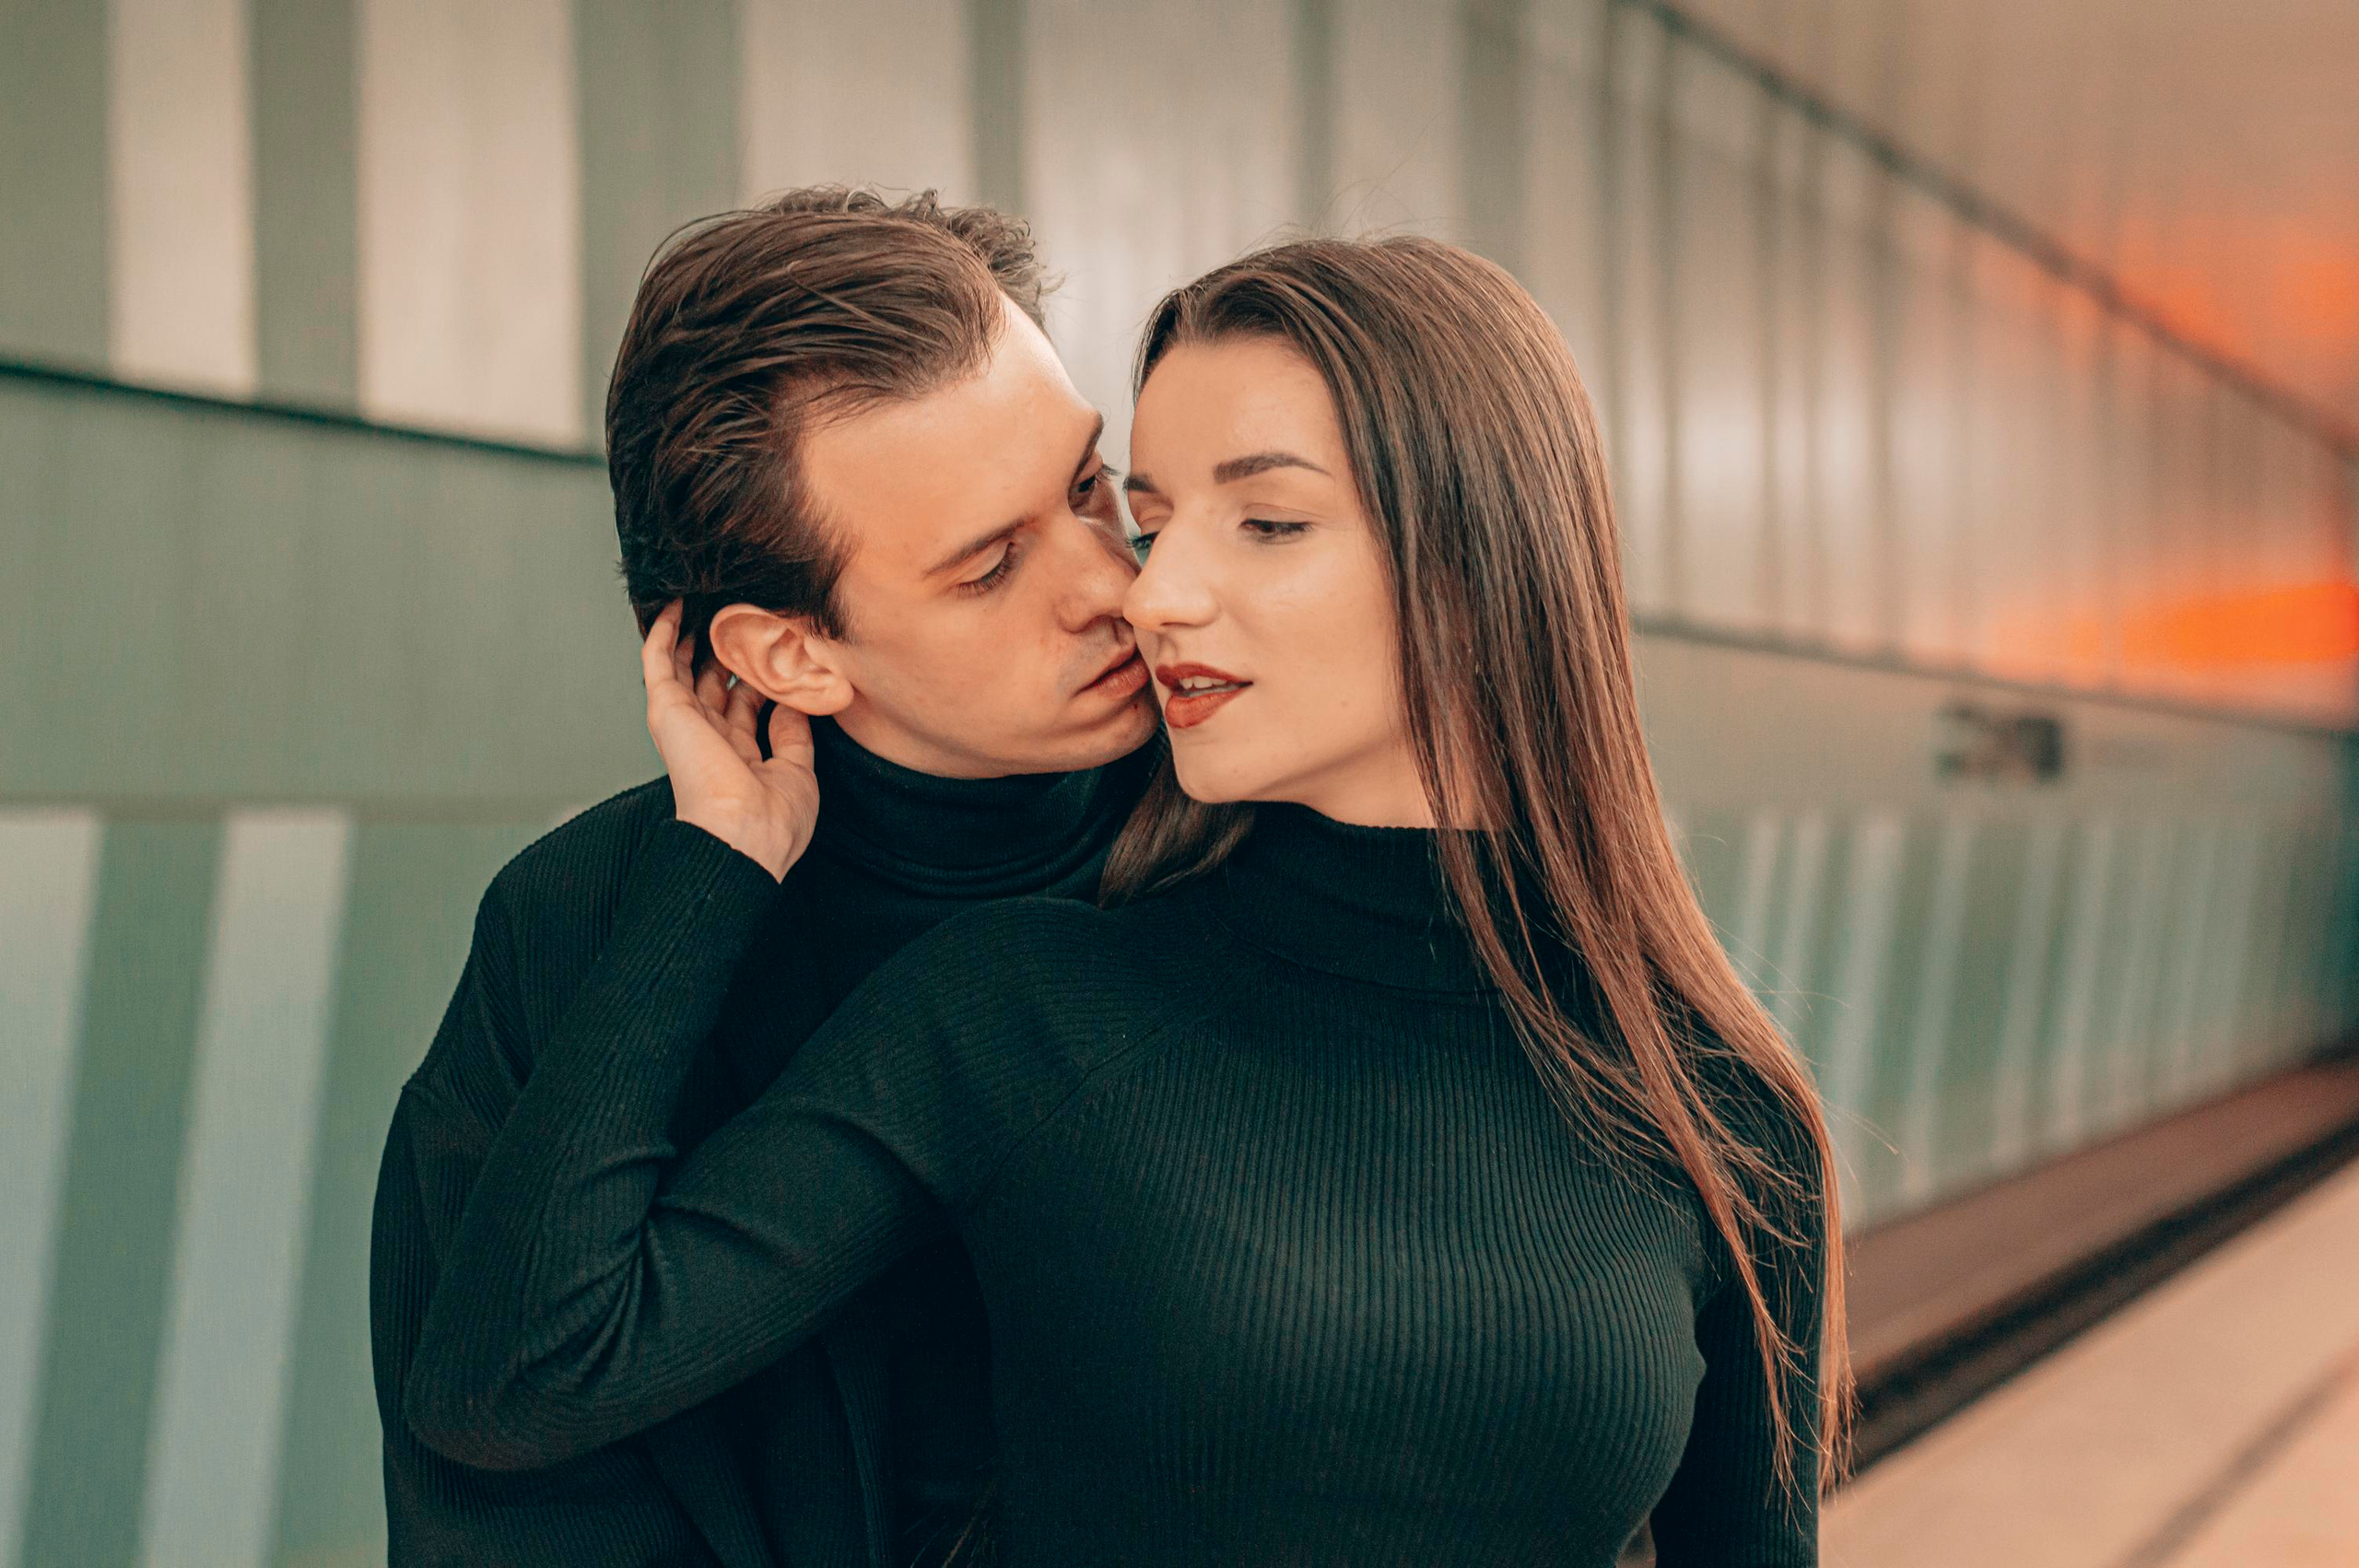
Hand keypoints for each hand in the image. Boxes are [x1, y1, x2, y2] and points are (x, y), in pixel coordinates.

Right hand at [640, 602, 817, 880]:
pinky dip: (664, 632)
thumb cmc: (772, 823)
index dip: (756, 678)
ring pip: (682, 669)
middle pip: (713, 685)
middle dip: (723, 653)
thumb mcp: (798, 772)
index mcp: (738, 758)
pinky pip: (659, 661)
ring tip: (703, 601)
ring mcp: (685, 723)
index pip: (744, 708)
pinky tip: (674, 606)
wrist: (741, 836)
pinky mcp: (666, 709)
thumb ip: (793, 735)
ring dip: (691, 635)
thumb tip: (792, 700)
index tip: (770, 650)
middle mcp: (708, 739)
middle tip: (735, 618)